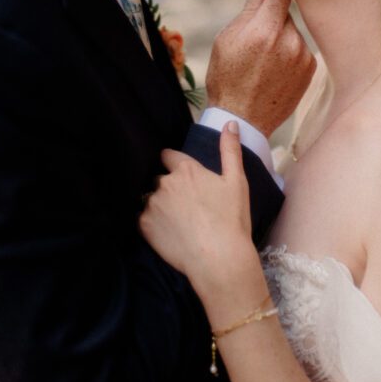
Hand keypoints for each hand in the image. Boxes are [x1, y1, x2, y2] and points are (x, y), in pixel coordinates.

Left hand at [139, 123, 256, 295]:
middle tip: (187, 206)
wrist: (218, 258)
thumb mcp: (236, 181)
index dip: (174, 163)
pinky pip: (143, 219)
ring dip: (159, 206)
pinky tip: (169, 234)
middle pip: (159, 179)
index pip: (168, 156)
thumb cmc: (231, 219)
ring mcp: (152, 205)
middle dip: (169, 188)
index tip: (181, 175)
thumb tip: (230, 123)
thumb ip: (230, 150)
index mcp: (186, 170)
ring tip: (177, 222)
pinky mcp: (144, 226)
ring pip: (150, 199)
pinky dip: (153, 224)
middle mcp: (165, 183)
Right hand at [206, 0, 315, 135]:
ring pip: (292, 30)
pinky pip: (300, 48)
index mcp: (265, 30)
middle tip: (254, 38)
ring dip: (281, 35)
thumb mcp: (227, 39)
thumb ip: (249, 7)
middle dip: (271, 17)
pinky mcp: (310, 69)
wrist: (243, 119)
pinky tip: (274, 69)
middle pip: (285, 11)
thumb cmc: (227, 77)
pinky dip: (289, 52)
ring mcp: (303, 56)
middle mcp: (289, 41)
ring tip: (263, 59)